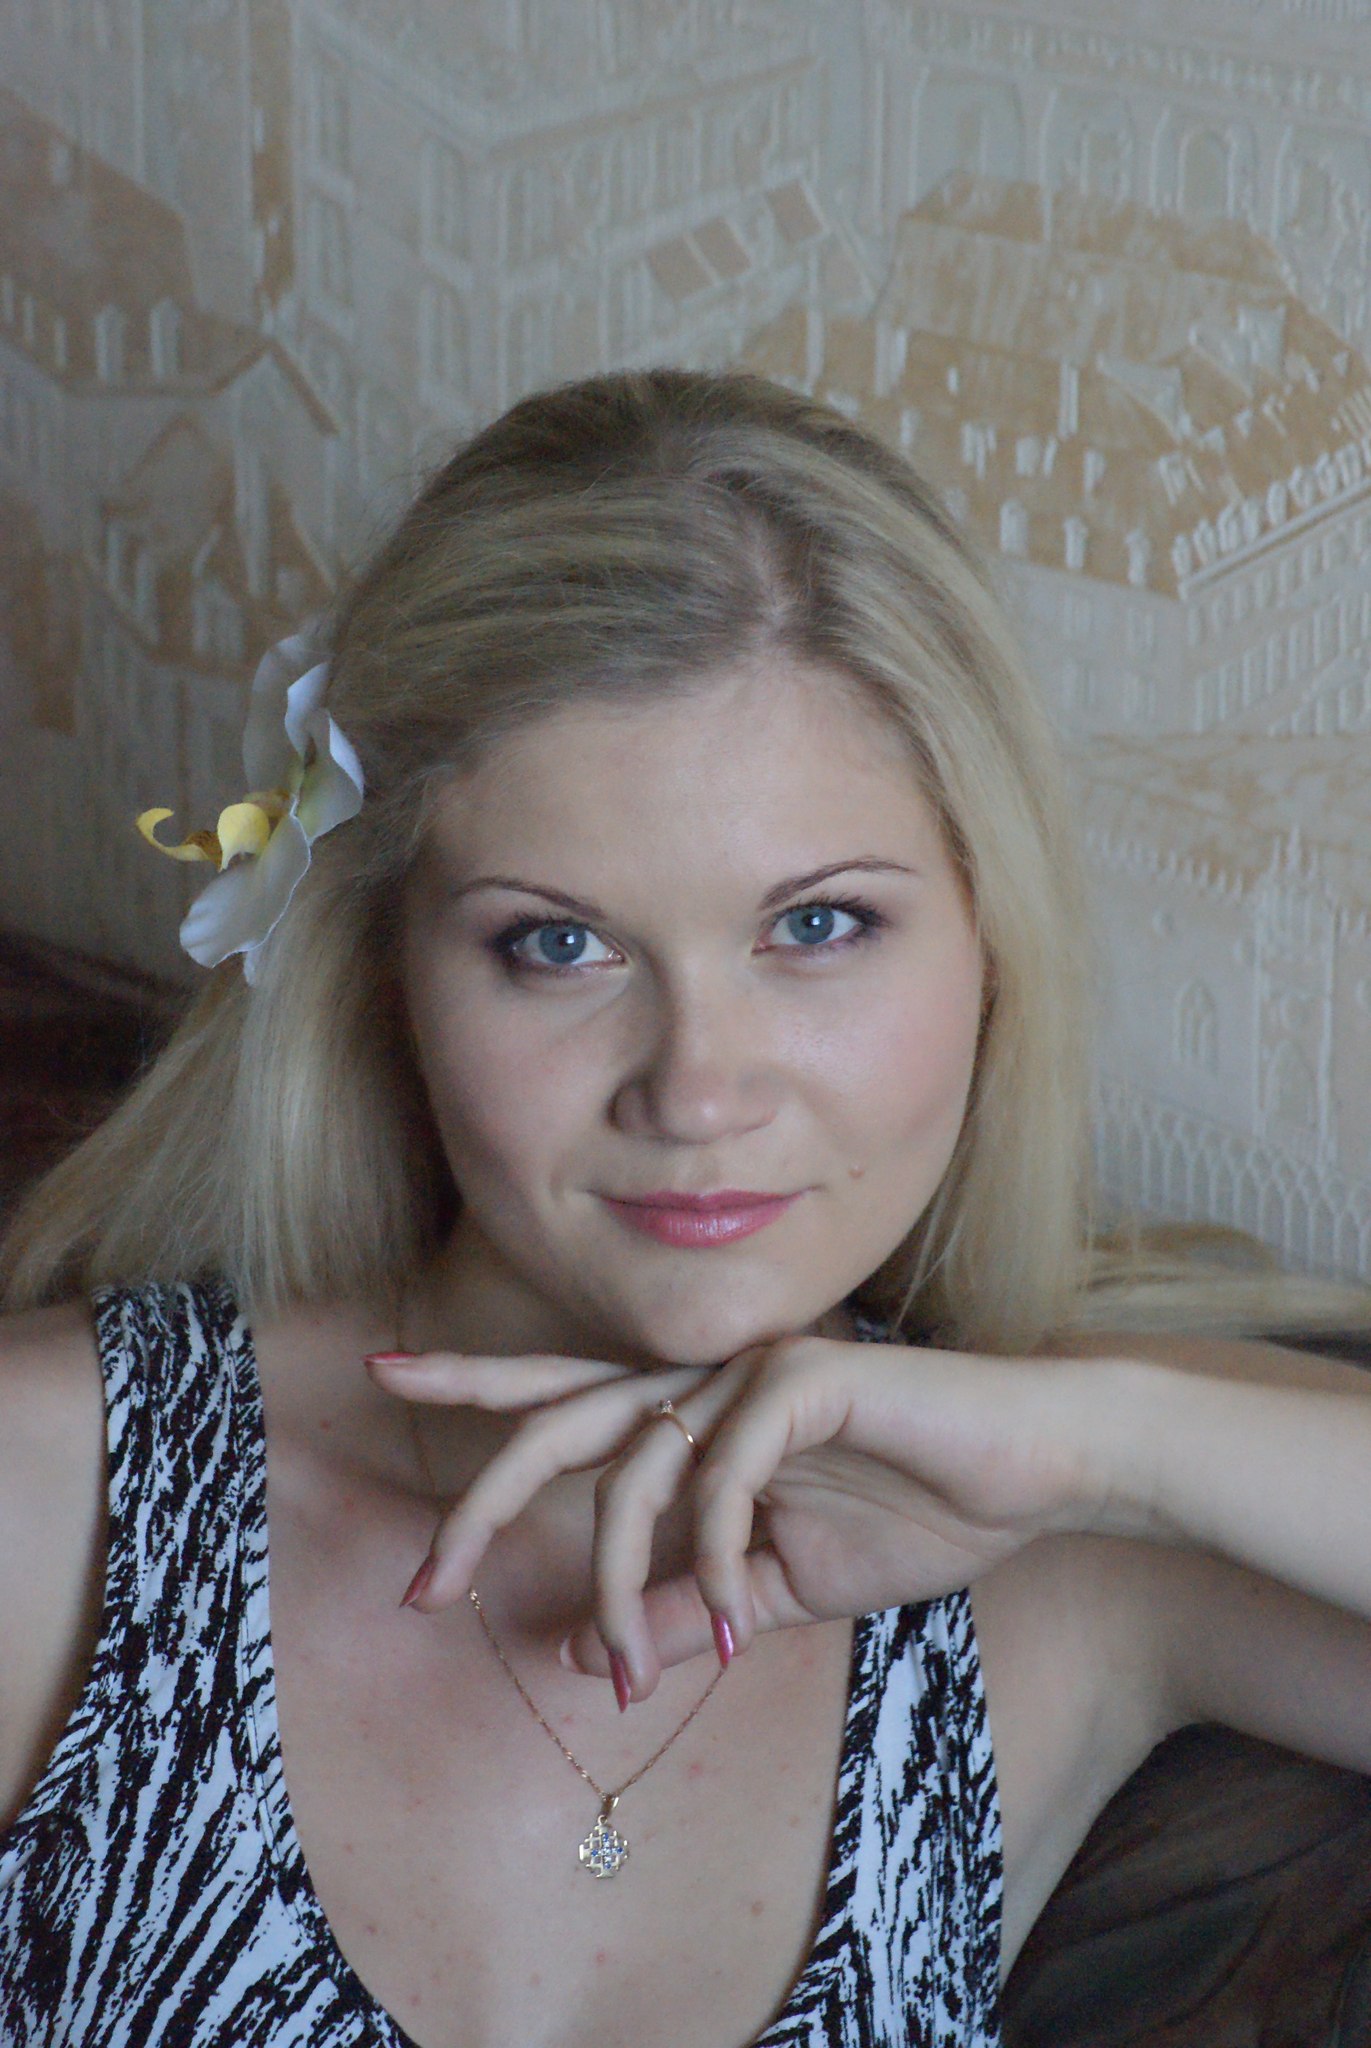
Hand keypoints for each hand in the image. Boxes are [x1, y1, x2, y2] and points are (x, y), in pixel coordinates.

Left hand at [367, 1334, 1102, 1700]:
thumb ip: (686, 1612)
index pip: (567, 1395)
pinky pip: (725, 1469)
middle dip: (486, 1497)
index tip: (385, 1377)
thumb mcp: (779, 1588)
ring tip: (627, 1667)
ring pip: (638, 1464)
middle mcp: (708, 1378)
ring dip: (623, 1580)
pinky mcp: (809, 1377)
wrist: (1035, 1474)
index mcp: (695, 1412)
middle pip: (565, 1419)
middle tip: (428, 1582)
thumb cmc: (915, 1512)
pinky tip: (741, 1611)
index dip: (477, 1385)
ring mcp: (754, 1370)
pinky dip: (717, 1549)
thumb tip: (580, 1659)